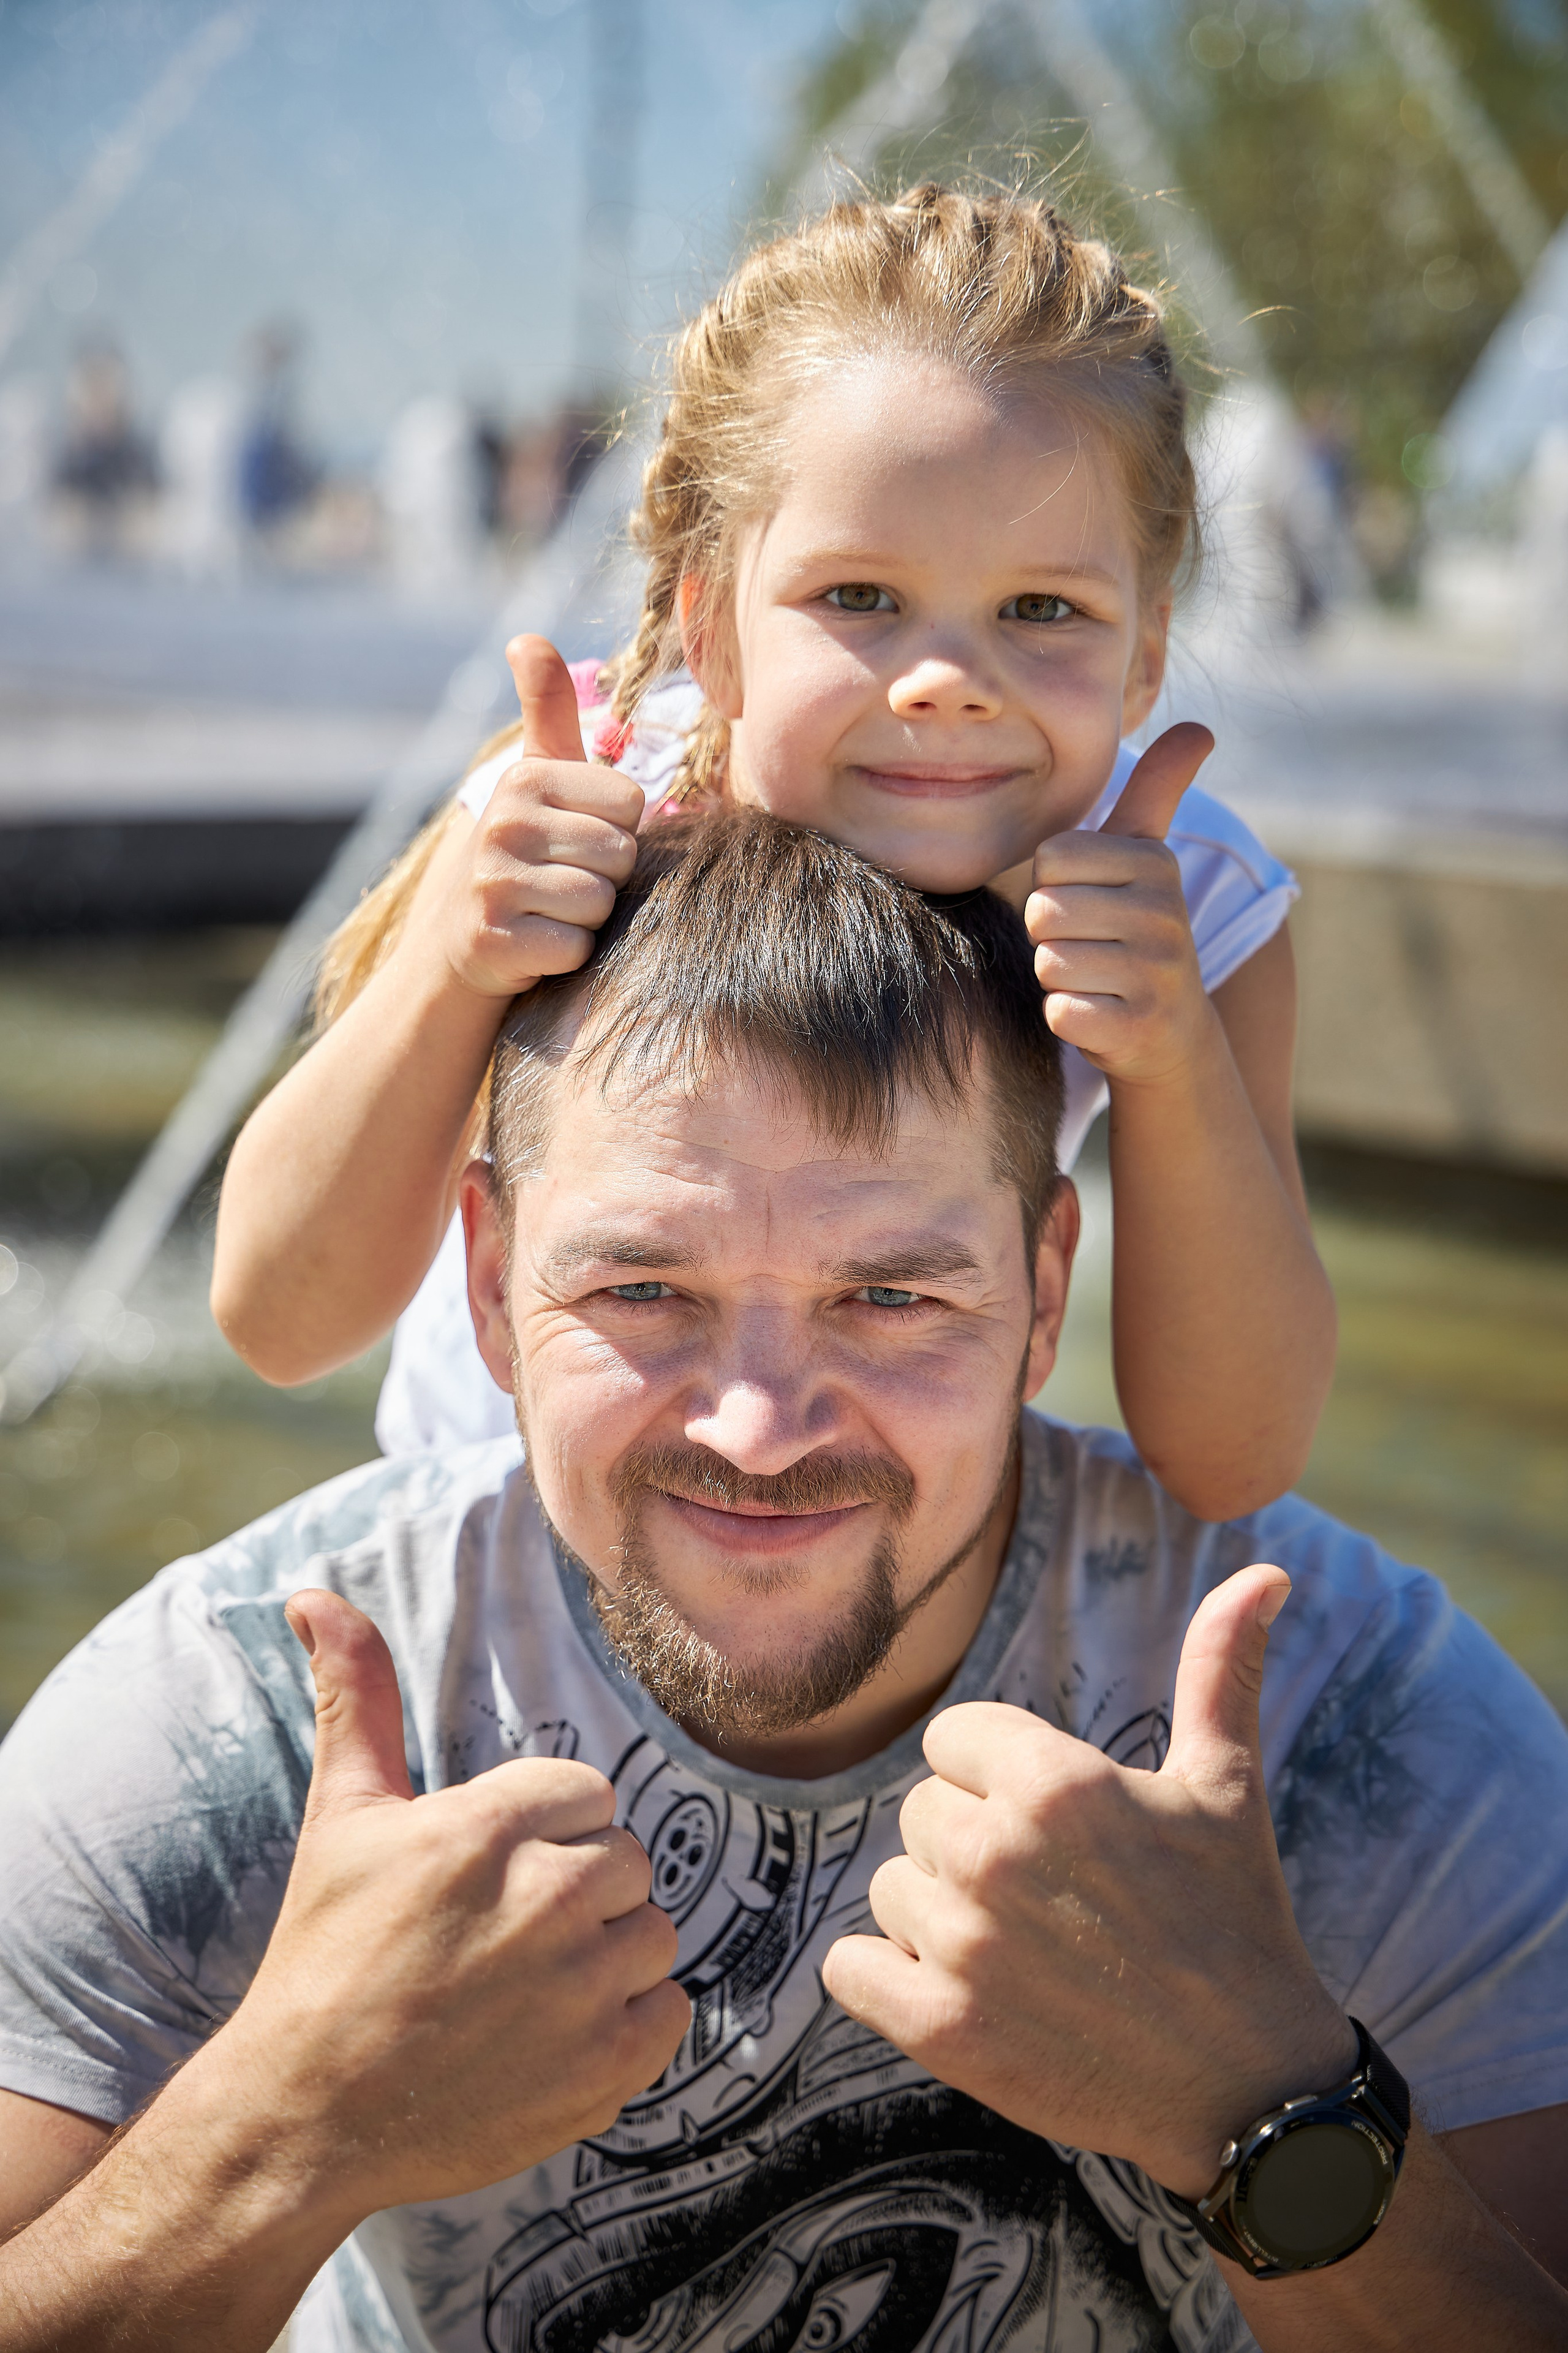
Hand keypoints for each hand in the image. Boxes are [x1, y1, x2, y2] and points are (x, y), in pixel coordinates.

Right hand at [218, 1591, 687, 2219]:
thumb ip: (356, 1693)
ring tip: (527, 1987)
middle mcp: (547, 1900)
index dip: (542, 1832)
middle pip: (627, 1859)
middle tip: (504, 1935)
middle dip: (578, 1887)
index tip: (489, 1876)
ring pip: (653, 1932)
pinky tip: (558, 2034)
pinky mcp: (606, 2069)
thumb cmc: (324, 1955)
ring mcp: (582, 1991)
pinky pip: (670, 2011)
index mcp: (491, 1827)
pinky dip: (629, 2024)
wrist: (306, 2115)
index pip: (587, 1794)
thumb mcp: (344, 1813)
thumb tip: (316, 1594)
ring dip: (606, 1955)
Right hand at [426, 634, 645, 999]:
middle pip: (621, 853)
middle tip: (563, 882)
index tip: (575, 840)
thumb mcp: (534, 778)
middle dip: (606, 876)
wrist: (460, 946)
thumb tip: (527, 637)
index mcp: (525, 778)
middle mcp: (504, 822)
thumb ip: (546, 711)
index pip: (631, 803)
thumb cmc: (520, 857)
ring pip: (600, 901)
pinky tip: (538, 944)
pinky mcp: (494, 939)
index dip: (616, 830)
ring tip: (550, 911)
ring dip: (587, 917)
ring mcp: (494, 882)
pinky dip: (567, 955)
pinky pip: (576, 947)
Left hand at [821, 1564, 1355, 2199]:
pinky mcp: (943, 2031)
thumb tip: (1265, 1572)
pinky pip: (849, 1969)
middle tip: (1054, 1900)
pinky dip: (884, 1979)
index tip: (1056, 1828)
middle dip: (974, 1848)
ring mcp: (966, 1946)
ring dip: (938, 1917)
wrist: (1250, 2086)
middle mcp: (999, 1854)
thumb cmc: (1236, 1922)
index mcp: (1056, 1782)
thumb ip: (1222, 1668)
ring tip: (1024, 1950)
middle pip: (921, 1814)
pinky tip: (958, 1991)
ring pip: (890, 1888)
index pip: (952, 1740)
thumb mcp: (1227, 1785)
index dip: (998, 1780)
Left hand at [1025, 722, 1215, 1086]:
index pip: (1050, 858)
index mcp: (1155, 863)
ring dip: (1059, 977)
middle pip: (1043, 911)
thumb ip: (1157, 791)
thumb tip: (1203, 726)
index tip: (1092, 904)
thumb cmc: (1136, 935)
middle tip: (1092, 948)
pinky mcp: (1137, 1026)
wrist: (1170, 1035)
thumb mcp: (1146, 859)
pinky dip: (1069, 1017)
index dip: (1054, 886)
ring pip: (1048, 962)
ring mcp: (1155, 972)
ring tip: (1098, 979)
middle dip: (1052, 936)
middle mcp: (1164, 913)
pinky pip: (1059, 1011)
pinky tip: (1102, 1014)